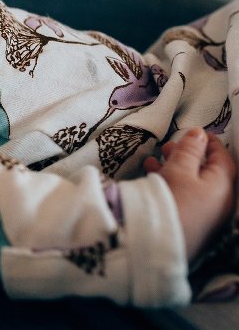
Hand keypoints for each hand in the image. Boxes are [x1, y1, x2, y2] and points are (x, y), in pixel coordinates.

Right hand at [143, 128, 235, 261]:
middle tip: (170, 146)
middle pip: (208, 172)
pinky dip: (173, 186)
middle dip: (188, 156)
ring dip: (176, 170)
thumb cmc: (172, 203)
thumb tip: (198, 135)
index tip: (195, 132)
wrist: (157, 245)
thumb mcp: (178, 169)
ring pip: (194, 186)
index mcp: (224, 186)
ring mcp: (207, 217)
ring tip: (155, 161)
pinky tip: (153, 180)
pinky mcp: (191, 225)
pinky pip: (186, 198)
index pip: (223, 157)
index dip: (208, 142)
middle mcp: (221, 203)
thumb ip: (189, 150)